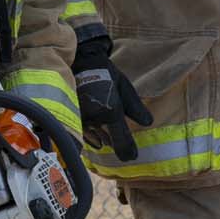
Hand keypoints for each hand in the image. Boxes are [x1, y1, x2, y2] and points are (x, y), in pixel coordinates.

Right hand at [73, 34, 152, 161]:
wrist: (81, 60)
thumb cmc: (106, 74)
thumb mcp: (125, 87)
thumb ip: (136, 107)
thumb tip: (148, 123)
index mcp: (112, 111)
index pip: (121, 140)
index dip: (128, 151)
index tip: (132, 158)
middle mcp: (96, 119)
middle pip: (107, 142)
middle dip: (115, 146)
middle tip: (124, 153)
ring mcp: (82, 118)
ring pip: (93, 139)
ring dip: (101, 141)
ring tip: (107, 143)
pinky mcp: (71, 116)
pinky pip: (82, 133)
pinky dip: (89, 137)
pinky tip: (95, 139)